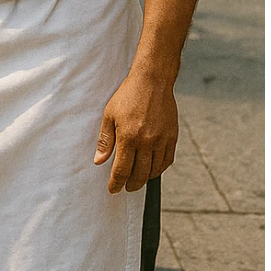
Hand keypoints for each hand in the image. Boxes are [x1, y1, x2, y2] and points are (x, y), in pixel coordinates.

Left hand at [93, 71, 178, 192]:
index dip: (116, 183)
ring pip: (154, 170)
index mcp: (129, 137)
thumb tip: (99, 161)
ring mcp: (162, 140)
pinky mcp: (172, 137)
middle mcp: (147, 141)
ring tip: (137, 179)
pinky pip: (167, 161)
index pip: (122, 169)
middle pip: (139, 175)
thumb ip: (105, 140)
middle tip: (125, 187)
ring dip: (145, 179)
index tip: (113, 190)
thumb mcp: (109, 115)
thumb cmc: (128, 95)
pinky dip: (159, 169)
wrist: (152, 81)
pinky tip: (151, 169)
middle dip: (131, 185)